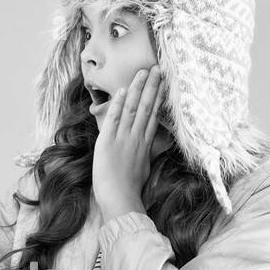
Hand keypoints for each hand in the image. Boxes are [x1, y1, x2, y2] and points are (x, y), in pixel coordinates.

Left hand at [92, 65, 163, 222]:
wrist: (120, 201)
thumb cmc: (130, 190)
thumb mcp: (143, 169)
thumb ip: (146, 154)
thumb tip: (151, 147)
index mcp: (145, 145)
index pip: (153, 116)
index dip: (157, 98)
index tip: (162, 84)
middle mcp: (136, 138)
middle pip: (145, 108)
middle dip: (151, 87)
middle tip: (156, 68)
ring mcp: (122, 139)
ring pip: (131, 109)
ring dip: (137, 89)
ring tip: (142, 72)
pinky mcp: (107, 143)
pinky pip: (113, 119)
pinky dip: (117, 105)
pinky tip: (122, 91)